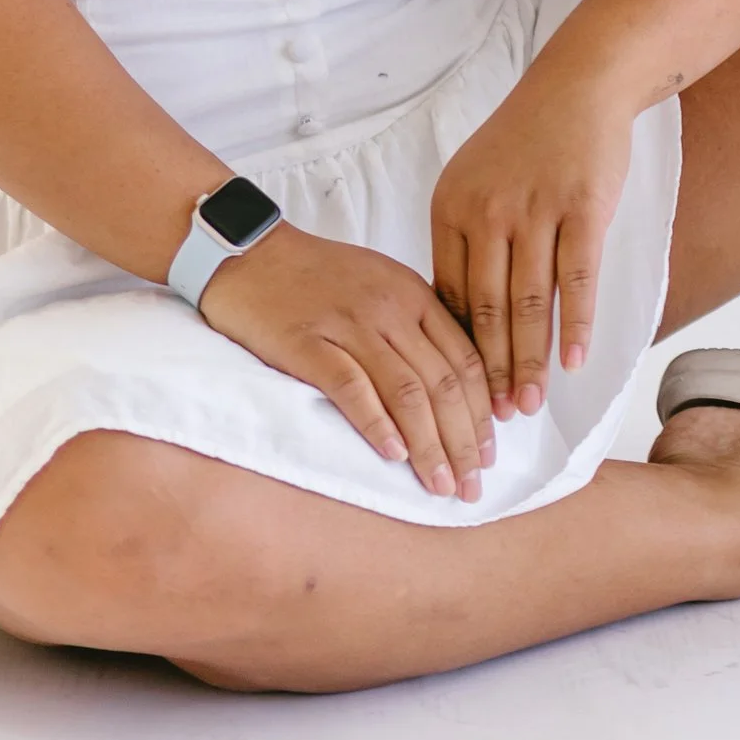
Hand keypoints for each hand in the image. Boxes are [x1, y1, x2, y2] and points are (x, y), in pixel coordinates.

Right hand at [199, 223, 496, 501]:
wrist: (249, 254)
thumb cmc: (317, 276)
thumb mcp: (382, 284)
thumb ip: (418, 325)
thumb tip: (454, 386)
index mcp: (414, 294)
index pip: (465, 360)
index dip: (481, 412)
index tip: (489, 452)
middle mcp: (390, 309)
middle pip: (443, 383)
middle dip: (464, 440)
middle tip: (472, 485)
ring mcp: (349, 325)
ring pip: (406, 392)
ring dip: (429, 445)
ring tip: (441, 484)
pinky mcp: (308, 343)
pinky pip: (351, 388)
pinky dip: (377, 424)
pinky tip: (394, 455)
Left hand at [431, 71, 633, 419]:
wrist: (577, 87)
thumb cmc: (525, 142)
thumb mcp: (474, 182)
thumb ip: (466, 242)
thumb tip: (459, 317)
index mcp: (450, 209)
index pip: (450, 296)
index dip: (457, 351)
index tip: (460, 393)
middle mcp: (486, 211)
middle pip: (487, 309)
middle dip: (490, 371)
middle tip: (493, 419)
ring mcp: (535, 209)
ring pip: (530, 303)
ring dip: (530, 361)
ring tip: (528, 405)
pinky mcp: (582, 207)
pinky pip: (577, 278)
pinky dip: (575, 324)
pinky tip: (573, 361)